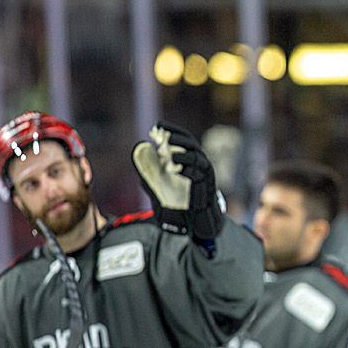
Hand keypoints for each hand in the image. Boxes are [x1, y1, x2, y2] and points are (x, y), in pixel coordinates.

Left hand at [132, 121, 223, 240]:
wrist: (195, 222)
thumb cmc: (180, 203)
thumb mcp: (158, 186)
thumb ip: (148, 171)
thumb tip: (139, 152)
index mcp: (189, 160)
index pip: (183, 140)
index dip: (173, 130)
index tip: (159, 124)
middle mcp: (200, 165)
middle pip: (192, 145)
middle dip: (179, 138)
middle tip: (166, 135)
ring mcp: (205, 176)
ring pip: (198, 158)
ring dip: (184, 154)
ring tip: (171, 154)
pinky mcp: (209, 187)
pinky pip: (201, 175)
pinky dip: (189, 171)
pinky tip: (177, 170)